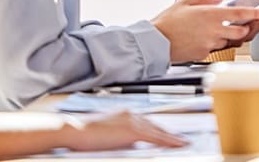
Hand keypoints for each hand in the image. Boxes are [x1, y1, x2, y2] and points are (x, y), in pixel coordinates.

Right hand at [65, 111, 187, 150]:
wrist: (74, 130)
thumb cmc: (85, 135)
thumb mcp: (107, 136)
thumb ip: (121, 138)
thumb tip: (132, 145)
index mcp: (125, 114)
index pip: (148, 124)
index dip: (161, 131)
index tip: (171, 136)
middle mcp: (131, 114)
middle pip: (156, 126)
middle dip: (170, 134)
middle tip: (182, 141)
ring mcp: (132, 120)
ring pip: (158, 131)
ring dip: (172, 138)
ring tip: (184, 144)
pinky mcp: (131, 129)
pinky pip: (155, 136)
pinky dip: (167, 141)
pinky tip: (176, 145)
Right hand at [152, 0, 258, 61]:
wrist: (155, 42)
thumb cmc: (168, 21)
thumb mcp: (185, 2)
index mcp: (211, 14)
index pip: (241, 13)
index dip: (256, 13)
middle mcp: (213, 30)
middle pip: (241, 31)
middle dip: (245, 28)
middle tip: (244, 23)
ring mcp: (210, 43)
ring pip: (228, 40)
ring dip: (227, 35)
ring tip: (214, 30)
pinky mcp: (204, 54)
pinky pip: (215, 48)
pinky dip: (213, 43)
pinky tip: (202, 38)